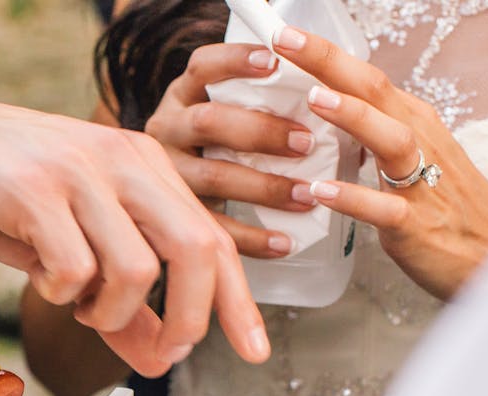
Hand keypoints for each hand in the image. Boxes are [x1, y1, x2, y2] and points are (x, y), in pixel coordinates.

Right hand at [0, 97, 269, 375]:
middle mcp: (125, 161)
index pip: (213, 237)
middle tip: (166, 353)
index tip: (254, 351)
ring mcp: (81, 172)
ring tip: (82, 306)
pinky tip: (44, 280)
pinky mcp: (35, 190)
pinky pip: (73, 269)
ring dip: (111, 312)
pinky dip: (62, 295)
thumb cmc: (13, 198)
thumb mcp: (79, 244)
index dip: (238, 301)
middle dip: (190, 317)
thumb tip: (160, 360)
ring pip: (135, 269)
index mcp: (147, 167)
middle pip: (193, 248)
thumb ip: (123, 302)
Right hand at [143, 43, 317, 257]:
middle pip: (207, 122)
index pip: (202, 67)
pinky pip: (213, 225)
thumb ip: (259, 102)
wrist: (153, 192)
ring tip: (307, 196)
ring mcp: (167, 173)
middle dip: (260, 131)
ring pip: (211, 176)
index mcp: (181, 95)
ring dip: (263, 187)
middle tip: (305, 142)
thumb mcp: (223, 112)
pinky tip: (283, 241)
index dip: (235, 61)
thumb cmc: (216, 142)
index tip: (273, 62)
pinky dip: (252, 236)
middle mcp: (167, 130)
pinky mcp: (174, 213)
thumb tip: (334, 97)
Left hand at [272, 26, 487, 299]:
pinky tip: (320, 191)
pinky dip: (352, 198)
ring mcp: (420, 182)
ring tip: (313, 99)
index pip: (364, 78)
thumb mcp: (409, 157)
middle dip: (329, 64)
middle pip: (374, 91)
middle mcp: (418, 142)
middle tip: (287, 41)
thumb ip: (370, 135)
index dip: (325, 55)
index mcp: (410, 122)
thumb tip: (321, 115)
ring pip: (389, 138)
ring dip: (352, 116)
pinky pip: (382, 208)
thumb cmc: (445, 205)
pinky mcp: (415, 224)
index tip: (285, 34)